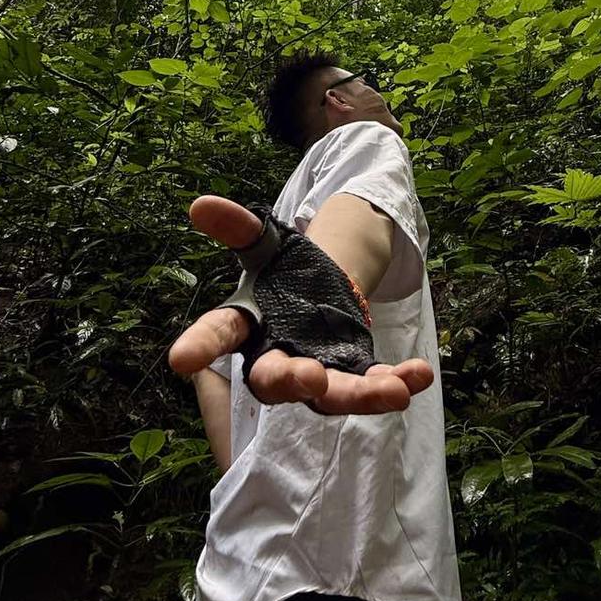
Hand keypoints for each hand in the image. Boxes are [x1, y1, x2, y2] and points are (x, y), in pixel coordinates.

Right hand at [169, 196, 433, 413]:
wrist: (321, 290)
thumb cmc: (284, 272)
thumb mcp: (266, 243)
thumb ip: (238, 227)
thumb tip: (201, 205)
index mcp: (248, 324)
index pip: (219, 334)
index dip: (200, 345)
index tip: (180, 360)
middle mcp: (275, 357)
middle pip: (272, 379)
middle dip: (288, 381)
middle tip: (308, 378)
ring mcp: (315, 371)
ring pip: (328, 395)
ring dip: (358, 395)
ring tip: (393, 393)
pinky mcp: (351, 375)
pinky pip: (371, 386)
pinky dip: (396, 383)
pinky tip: (420, 373)